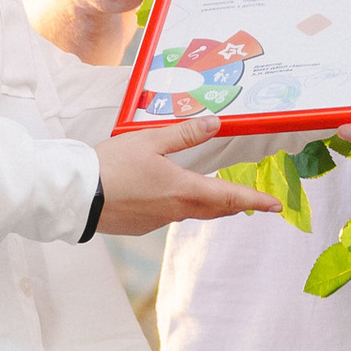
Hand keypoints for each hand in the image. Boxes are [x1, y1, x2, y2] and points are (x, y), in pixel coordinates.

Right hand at [94, 115, 281, 233]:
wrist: (76, 196)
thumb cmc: (111, 166)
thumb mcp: (149, 141)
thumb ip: (184, 134)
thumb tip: (214, 124)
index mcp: (183, 190)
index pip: (230, 197)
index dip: (255, 200)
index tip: (275, 206)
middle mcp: (175, 210)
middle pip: (215, 209)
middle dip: (235, 204)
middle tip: (252, 202)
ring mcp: (157, 221)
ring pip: (190, 213)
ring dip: (206, 205)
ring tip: (215, 197)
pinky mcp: (140, 226)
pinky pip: (166, 215)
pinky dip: (175, 206)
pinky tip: (165, 196)